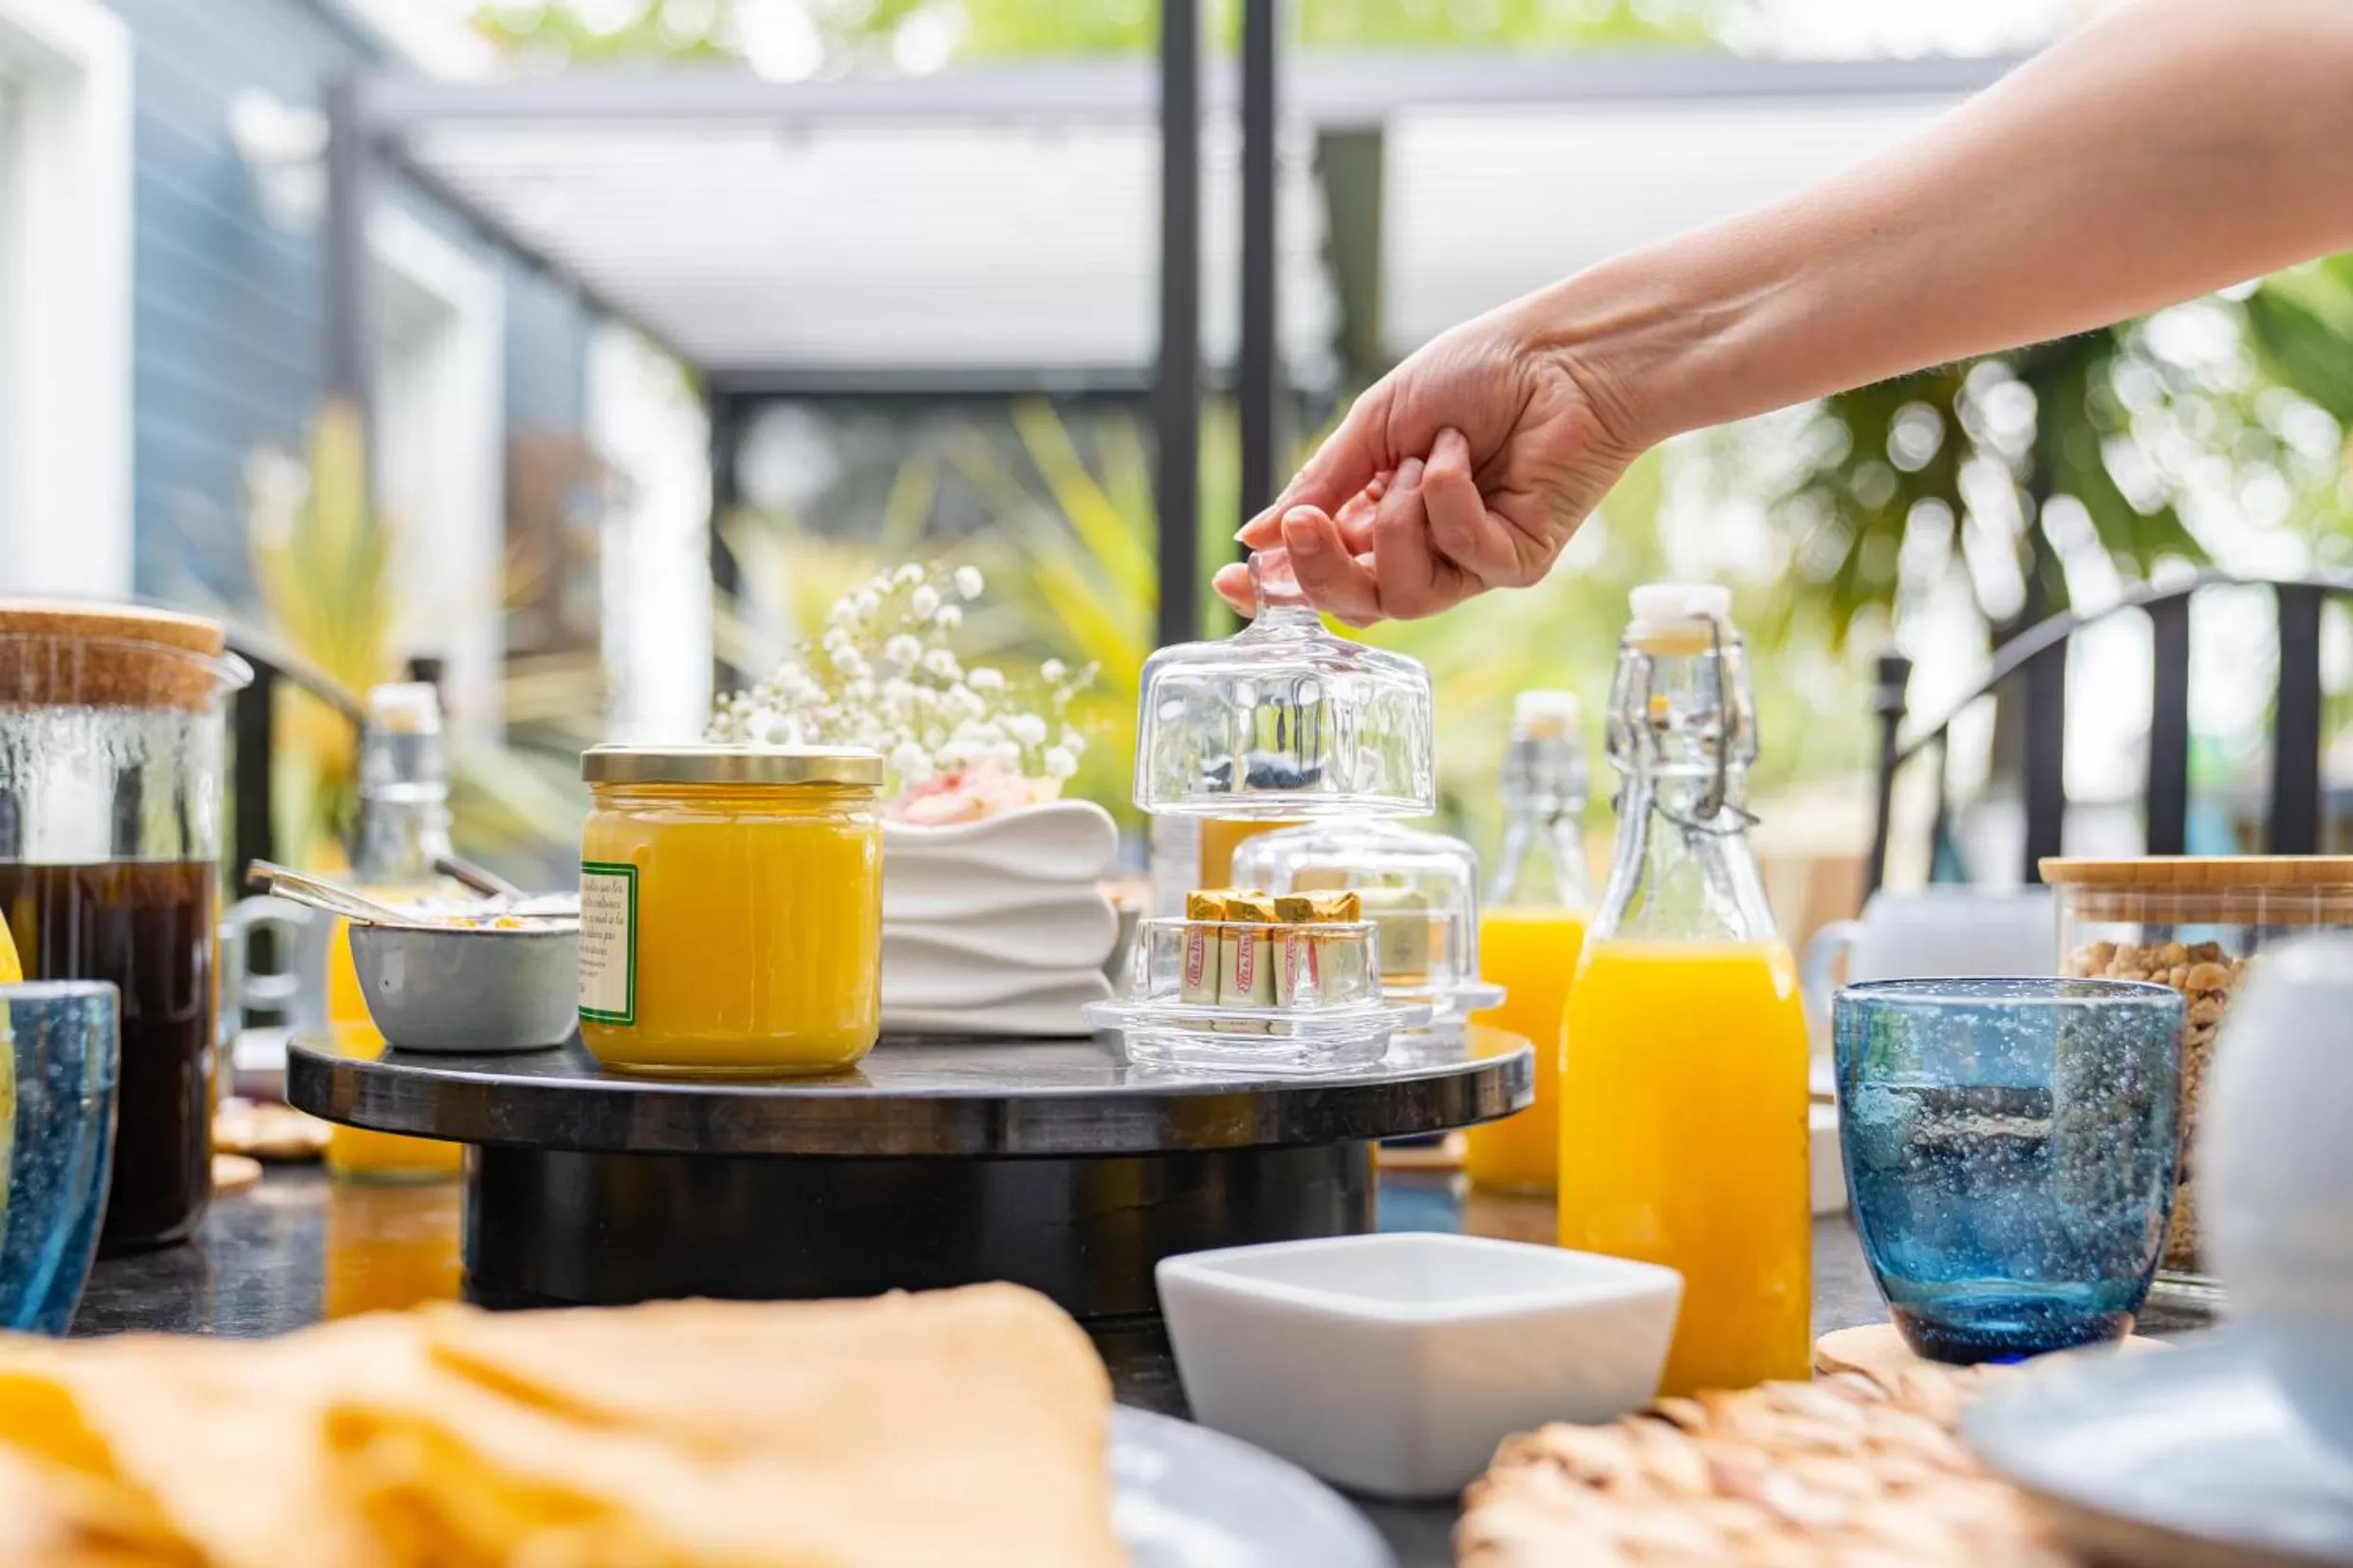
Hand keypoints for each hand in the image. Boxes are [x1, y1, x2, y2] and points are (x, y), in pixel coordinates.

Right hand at [1213, 304, 1644, 623]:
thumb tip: (1256, 537)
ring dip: (1399, 522)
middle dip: (1320, 570)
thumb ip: (1321, 482)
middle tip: (1305, 525)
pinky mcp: (1518, 562)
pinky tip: (1464, 453)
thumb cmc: (1478, 372)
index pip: (1319, 571)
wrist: (1559, 353)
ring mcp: (1470, 562)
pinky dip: (1450, 501)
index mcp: (1378, 514)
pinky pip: (1462, 558)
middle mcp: (1422, 547)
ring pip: (1404, 597)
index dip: (1275, 585)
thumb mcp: (1376, 423)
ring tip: (1422, 458)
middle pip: (1354, 604)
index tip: (1232, 578)